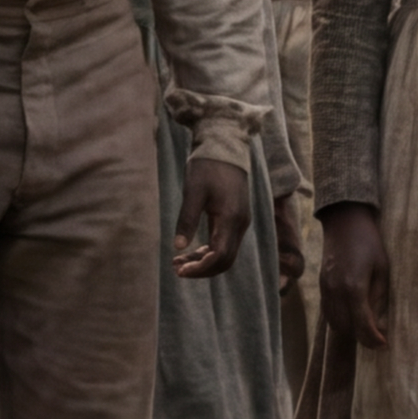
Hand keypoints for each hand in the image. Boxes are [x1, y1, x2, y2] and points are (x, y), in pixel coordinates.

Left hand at [170, 157, 249, 281]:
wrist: (225, 147)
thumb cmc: (207, 167)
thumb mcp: (193, 192)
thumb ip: (187, 220)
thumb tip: (178, 246)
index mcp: (231, 218)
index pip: (220, 256)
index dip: (201, 268)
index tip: (179, 270)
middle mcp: (240, 224)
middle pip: (225, 260)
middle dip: (202, 269)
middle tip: (177, 269)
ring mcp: (240, 222)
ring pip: (225, 253)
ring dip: (204, 261)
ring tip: (178, 262)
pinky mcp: (236, 218)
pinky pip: (225, 243)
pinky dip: (209, 251)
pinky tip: (190, 251)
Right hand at [319, 204, 389, 352]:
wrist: (344, 221)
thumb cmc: (369, 242)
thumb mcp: (382, 269)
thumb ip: (379, 298)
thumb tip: (382, 324)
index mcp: (354, 287)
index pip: (362, 324)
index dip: (373, 339)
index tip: (384, 345)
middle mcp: (336, 291)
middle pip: (346, 328)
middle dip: (362, 338)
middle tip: (378, 339)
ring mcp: (325, 288)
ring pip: (334, 323)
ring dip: (350, 331)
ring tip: (366, 329)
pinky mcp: (321, 284)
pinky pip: (328, 312)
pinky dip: (339, 320)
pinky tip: (352, 317)